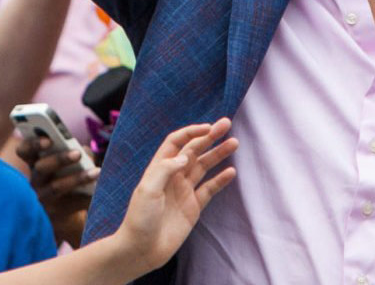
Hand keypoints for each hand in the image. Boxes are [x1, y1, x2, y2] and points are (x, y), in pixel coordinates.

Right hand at [17, 132, 95, 247]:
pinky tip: (97, 192)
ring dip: (77, 178)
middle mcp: (34, 181)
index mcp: (35, 164)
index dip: (33, 144)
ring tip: (96, 172)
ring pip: (55, 187)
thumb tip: (85, 152)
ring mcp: (42, 200)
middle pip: (41, 168)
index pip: (24, 151)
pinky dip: (86, 197)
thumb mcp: (69, 165)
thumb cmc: (67, 180)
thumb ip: (76, 152)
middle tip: (77, 153)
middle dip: (59, 159)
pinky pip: (70, 205)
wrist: (65, 215)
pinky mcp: (54, 215)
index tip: (48, 140)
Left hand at [112, 119, 237, 274]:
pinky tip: (231, 171)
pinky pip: (209, 189)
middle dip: (210, 137)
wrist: (142, 249)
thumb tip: (185, 155)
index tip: (208, 127)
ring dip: (218, 154)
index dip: (191, 132)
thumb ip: (166, 169)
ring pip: (204, 166)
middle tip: (227, 125)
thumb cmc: (140, 218)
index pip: (176, 142)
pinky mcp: (193, 207)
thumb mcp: (148, 190)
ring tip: (234, 143)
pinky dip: (220, 179)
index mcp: (159, 168)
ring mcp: (184, 191)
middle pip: (193, 150)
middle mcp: (173, 176)